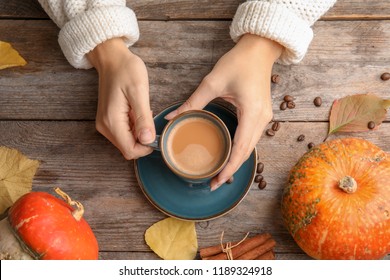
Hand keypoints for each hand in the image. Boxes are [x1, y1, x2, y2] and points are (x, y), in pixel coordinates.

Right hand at [87, 38, 154, 158]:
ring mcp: (105, 124)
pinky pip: (125, 133)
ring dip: (139, 133)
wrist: (112, 58)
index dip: (147, 147)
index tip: (157, 132)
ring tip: (143, 111)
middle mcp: (105, 127)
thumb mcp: (139, 92)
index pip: (130, 150)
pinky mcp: (108, 121)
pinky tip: (137, 111)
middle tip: (150, 117)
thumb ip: (143, 118)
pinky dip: (135, 127)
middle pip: (128, 148)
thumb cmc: (126, 70)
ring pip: (127, 142)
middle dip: (144, 140)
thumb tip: (148, 140)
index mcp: (112, 121)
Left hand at [165, 34, 281, 189]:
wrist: (259, 50)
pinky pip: (251, 138)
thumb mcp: (212, 82)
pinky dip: (240, 150)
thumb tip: (172, 118)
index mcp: (251, 113)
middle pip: (247, 152)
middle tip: (214, 183)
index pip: (240, 149)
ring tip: (220, 173)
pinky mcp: (261, 114)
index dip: (229, 168)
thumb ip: (192, 103)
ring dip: (236, 161)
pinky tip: (229, 155)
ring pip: (250, 147)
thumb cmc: (239, 62)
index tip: (216, 181)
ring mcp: (264, 117)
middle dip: (231, 170)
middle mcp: (261, 119)